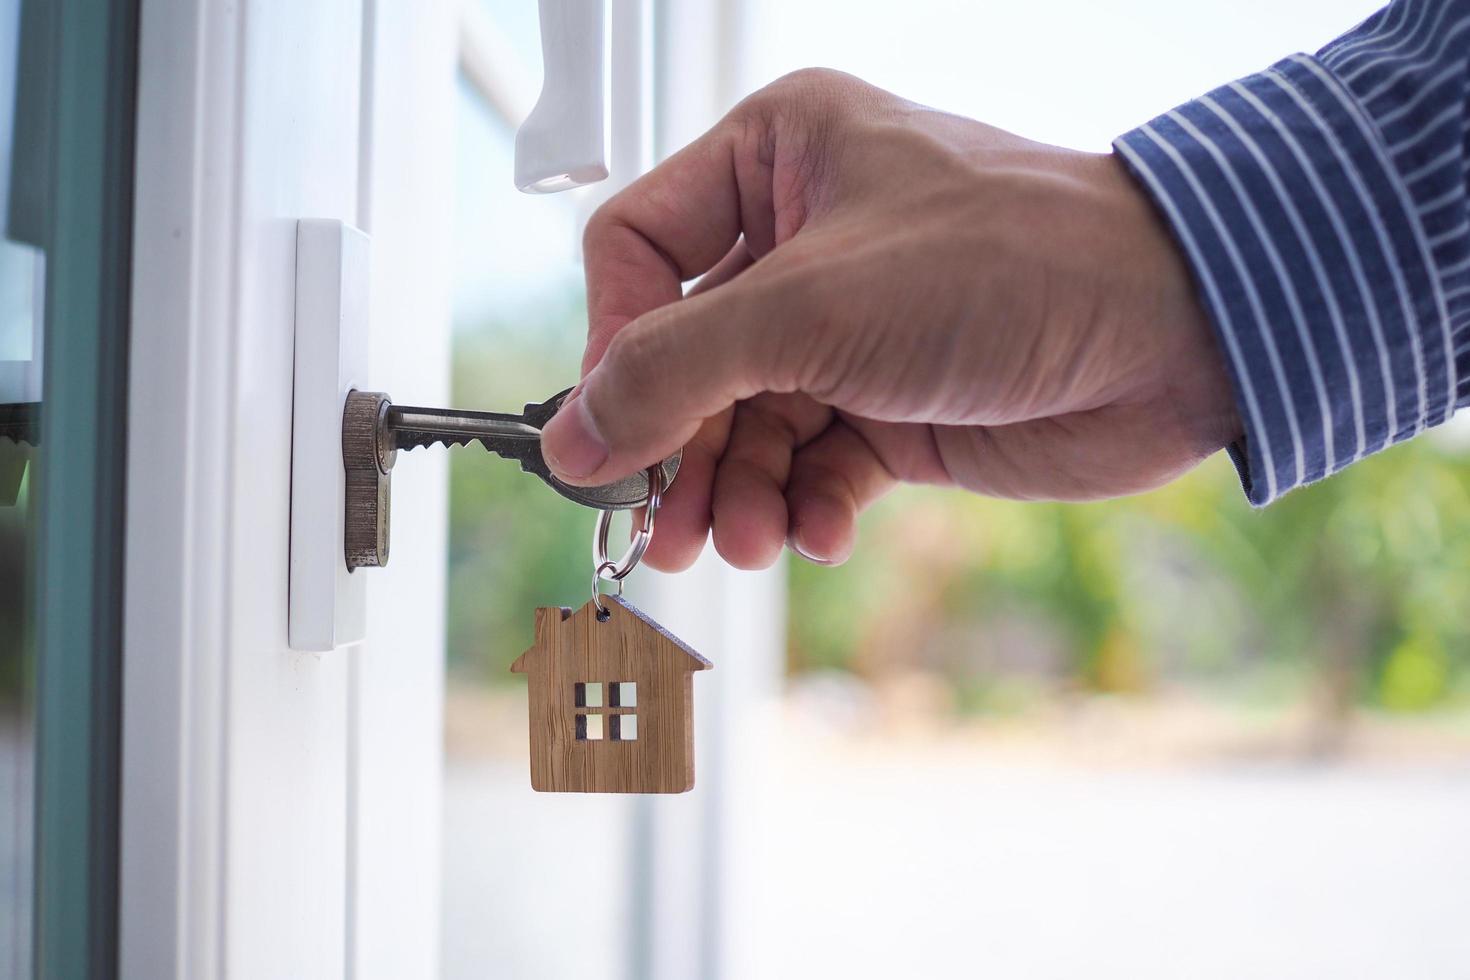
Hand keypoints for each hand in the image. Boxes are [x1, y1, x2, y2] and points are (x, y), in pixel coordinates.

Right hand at [540, 69, 1239, 570]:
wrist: (1172, 335)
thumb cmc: (1010, 264)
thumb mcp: (811, 307)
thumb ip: (674, 373)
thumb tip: (573, 438)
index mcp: (774, 159)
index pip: (636, 253)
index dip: (611, 345)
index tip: (607, 433)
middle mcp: (804, 241)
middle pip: (686, 359)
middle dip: (677, 449)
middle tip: (661, 530)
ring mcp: (850, 329)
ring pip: (746, 426)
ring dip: (737, 494)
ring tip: (745, 543)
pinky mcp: (894, 404)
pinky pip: (814, 466)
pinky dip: (807, 506)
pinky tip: (823, 531)